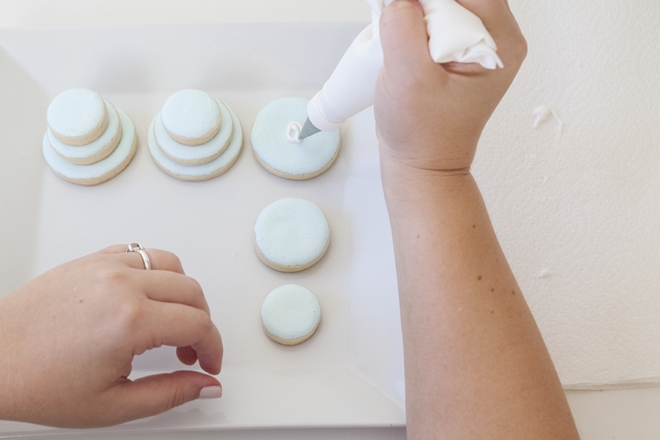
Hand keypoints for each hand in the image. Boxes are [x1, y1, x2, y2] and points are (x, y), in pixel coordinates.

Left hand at [0, 245, 222, 427]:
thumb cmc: (36, 381)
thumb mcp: (112, 406)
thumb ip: (170, 394)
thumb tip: (205, 386)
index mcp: (130, 321)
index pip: (198, 324)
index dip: (212, 347)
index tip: (208, 363)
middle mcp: (121, 284)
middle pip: (192, 292)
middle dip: (202, 324)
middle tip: (191, 350)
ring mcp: (104, 266)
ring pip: (171, 264)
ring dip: (182, 293)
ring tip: (170, 321)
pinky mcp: (90, 259)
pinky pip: (140, 252)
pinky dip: (155, 271)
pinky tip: (146, 296)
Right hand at [374, 0, 526, 172]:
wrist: (423, 162)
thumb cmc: (424, 134)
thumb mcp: (408, 78)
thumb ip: (403, 28)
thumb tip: (401, 0)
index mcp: (500, 45)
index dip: (430, 0)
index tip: (404, 11)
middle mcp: (497, 40)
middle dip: (423, 6)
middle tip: (401, 30)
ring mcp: (480, 44)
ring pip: (446, 3)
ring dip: (418, 13)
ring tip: (403, 45)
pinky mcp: (460, 48)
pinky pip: (439, 16)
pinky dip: (417, 22)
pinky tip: (406, 46)